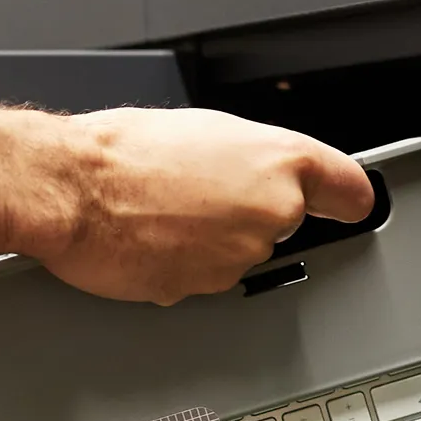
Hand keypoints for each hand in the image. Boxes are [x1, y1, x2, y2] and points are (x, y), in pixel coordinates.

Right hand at [34, 108, 375, 305]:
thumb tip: (246, 172)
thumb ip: (244, 157)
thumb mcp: (201, 130)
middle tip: (194, 195)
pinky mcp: (201, 290)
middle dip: (242, 215)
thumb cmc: (120, 153)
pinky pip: (198, 279)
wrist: (70, 190)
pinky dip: (177, 265)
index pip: (348, 189)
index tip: (350, 204)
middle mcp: (271, 213)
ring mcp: (238, 257)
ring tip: (159, 212)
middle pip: (278, 224)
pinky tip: (147, 238)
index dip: (346, 199)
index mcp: (279, 162)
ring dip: (206, 242)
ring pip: (236, 255)